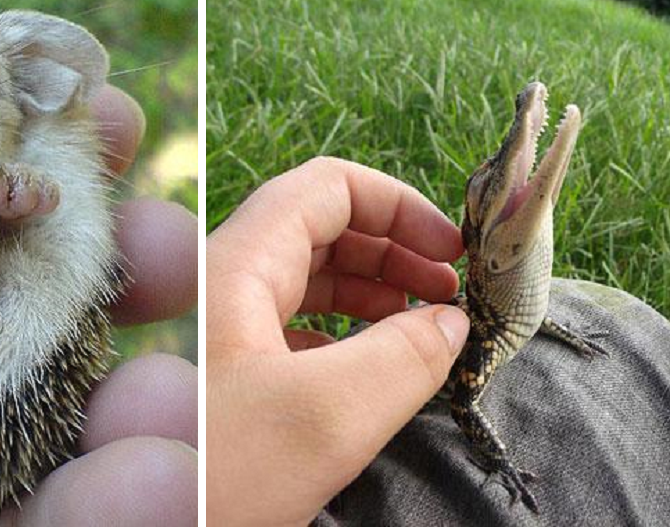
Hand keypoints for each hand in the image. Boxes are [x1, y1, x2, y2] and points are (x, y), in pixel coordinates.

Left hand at [206, 157, 468, 525]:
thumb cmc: (215, 482)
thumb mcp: (325, 416)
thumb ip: (403, 359)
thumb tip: (452, 322)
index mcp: (237, 268)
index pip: (327, 187)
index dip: (399, 206)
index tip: (454, 252)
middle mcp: (225, 291)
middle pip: (321, 233)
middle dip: (394, 251)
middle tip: (451, 295)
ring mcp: (225, 337)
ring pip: (310, 287)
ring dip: (375, 296)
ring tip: (428, 329)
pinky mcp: (230, 383)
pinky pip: (297, 336)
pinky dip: (348, 341)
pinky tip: (377, 374)